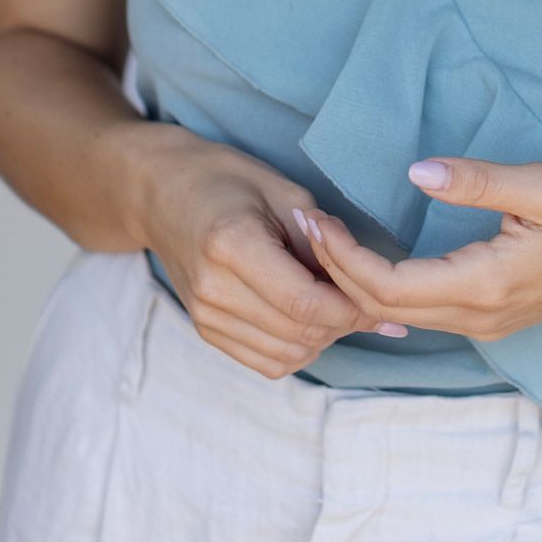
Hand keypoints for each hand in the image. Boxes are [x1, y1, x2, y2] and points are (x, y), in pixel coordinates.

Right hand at [137, 133, 409, 378]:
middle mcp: (212, 290)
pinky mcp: (206, 331)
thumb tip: (364, 288)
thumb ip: (322, 240)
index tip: (381, 300)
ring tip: (340, 305)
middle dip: (344, 323)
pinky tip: (312, 319)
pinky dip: (299, 349)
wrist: (160, 193)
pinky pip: (266, 362)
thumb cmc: (225, 178)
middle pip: (298, 332)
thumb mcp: (282, 190)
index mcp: (231, 245)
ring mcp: (205, 316)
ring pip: (287, 355)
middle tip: (370, 302)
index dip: (351, 308)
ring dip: (324, 339)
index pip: (304, 301)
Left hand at [297, 156, 541, 339]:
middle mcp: (477, 317)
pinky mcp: (489, 316)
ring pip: (397, 315)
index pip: (387, 286)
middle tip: (299, 222)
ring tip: (320, 236)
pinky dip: (380, 287)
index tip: (311, 218)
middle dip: (333, 269)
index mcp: (485, 286)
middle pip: (382, 308)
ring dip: (353, 280)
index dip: (341, 257)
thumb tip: (416, 172)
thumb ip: (480, 181)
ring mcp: (483, 323)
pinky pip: (418, 312)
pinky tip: (365, 256)